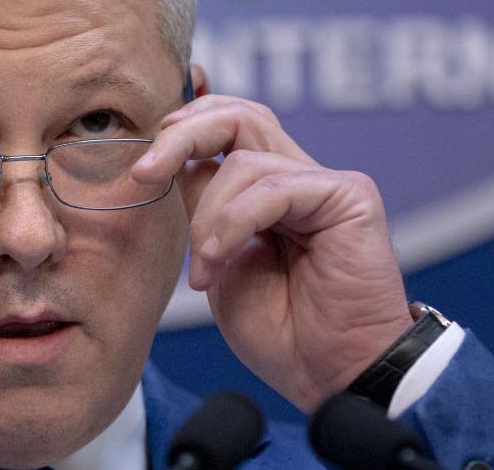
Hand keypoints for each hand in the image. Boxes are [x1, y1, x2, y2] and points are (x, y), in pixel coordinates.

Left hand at [132, 95, 412, 411]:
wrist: (331, 377)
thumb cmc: (280, 330)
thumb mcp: (218, 261)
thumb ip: (204, 208)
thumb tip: (176, 162)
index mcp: (270, 189)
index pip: (230, 125)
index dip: (186, 125)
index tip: (144, 160)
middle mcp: (300, 177)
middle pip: (240, 117)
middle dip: (182, 136)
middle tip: (144, 171)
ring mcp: (326, 185)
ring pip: (244, 158)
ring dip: (207, 217)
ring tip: (204, 270)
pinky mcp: (349, 198)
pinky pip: (274, 188)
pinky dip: (234, 223)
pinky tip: (219, 262)